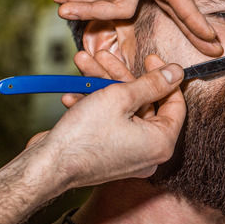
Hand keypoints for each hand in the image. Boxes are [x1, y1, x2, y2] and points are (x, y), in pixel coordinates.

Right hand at [26, 55, 184, 189]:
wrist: (48, 166)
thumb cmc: (84, 136)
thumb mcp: (121, 97)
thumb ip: (152, 83)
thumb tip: (176, 73)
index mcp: (160, 142)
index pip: (175, 103)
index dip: (163, 76)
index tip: (150, 58)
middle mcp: (148, 152)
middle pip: (143, 104)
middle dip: (119, 76)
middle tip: (105, 57)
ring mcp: (128, 155)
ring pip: (122, 110)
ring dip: (102, 86)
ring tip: (83, 65)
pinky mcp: (108, 155)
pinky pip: (109, 125)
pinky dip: (94, 107)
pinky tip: (73, 95)